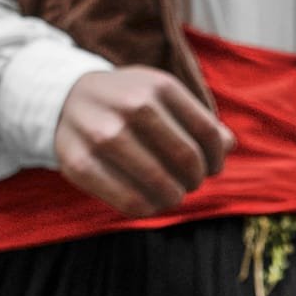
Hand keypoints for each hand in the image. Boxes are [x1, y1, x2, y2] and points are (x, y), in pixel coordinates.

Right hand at [54, 67, 235, 215]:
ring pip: (160, 181)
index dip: (216, 158)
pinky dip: (148, 208)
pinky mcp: (79, 163)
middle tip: (191, 183)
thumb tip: (229, 146)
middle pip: (187, 158)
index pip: (207, 132)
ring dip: (175, 196)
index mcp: (159, 87)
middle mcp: (132, 107)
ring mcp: (103, 134)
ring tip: (173, 195)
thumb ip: (198, 118)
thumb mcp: (163, 95)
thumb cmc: (130, 102)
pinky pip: (129, 200)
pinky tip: (151, 203)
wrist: (65, 99)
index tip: (213, 169)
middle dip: (196, 178)